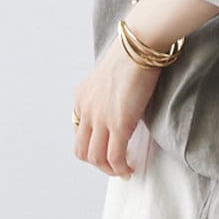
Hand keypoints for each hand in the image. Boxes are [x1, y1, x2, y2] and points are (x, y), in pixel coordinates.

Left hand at [72, 34, 161, 177]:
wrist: (139, 47)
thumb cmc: (132, 56)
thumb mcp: (110, 77)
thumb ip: (109, 95)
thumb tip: (122, 109)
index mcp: (82, 97)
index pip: (79, 132)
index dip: (92, 146)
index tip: (107, 150)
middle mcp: (86, 110)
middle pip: (82, 150)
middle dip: (97, 164)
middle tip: (114, 166)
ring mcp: (100, 118)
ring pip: (96, 158)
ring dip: (109, 170)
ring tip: (123, 171)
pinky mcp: (118, 123)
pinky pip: (114, 157)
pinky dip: (121, 168)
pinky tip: (129, 169)